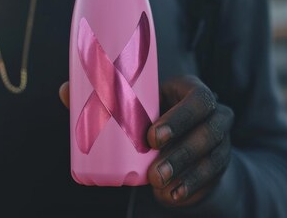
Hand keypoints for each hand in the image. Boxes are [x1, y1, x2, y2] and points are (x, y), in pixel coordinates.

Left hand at [58, 76, 232, 206]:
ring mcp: (221, 140)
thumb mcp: (135, 106)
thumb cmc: (150, 116)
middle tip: (154, 170)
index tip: (150, 136)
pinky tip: (172, 196)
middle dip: (182, 150)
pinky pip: (211, 177)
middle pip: (210, 128)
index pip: (198, 98)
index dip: (179, 117)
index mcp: (190, 91)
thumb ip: (102, 99)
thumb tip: (64, 91)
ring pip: (213, 156)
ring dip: (185, 172)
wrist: (181, 143)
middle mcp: (214, 113)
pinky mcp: (219, 165)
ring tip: (158, 184)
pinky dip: (190, 187)